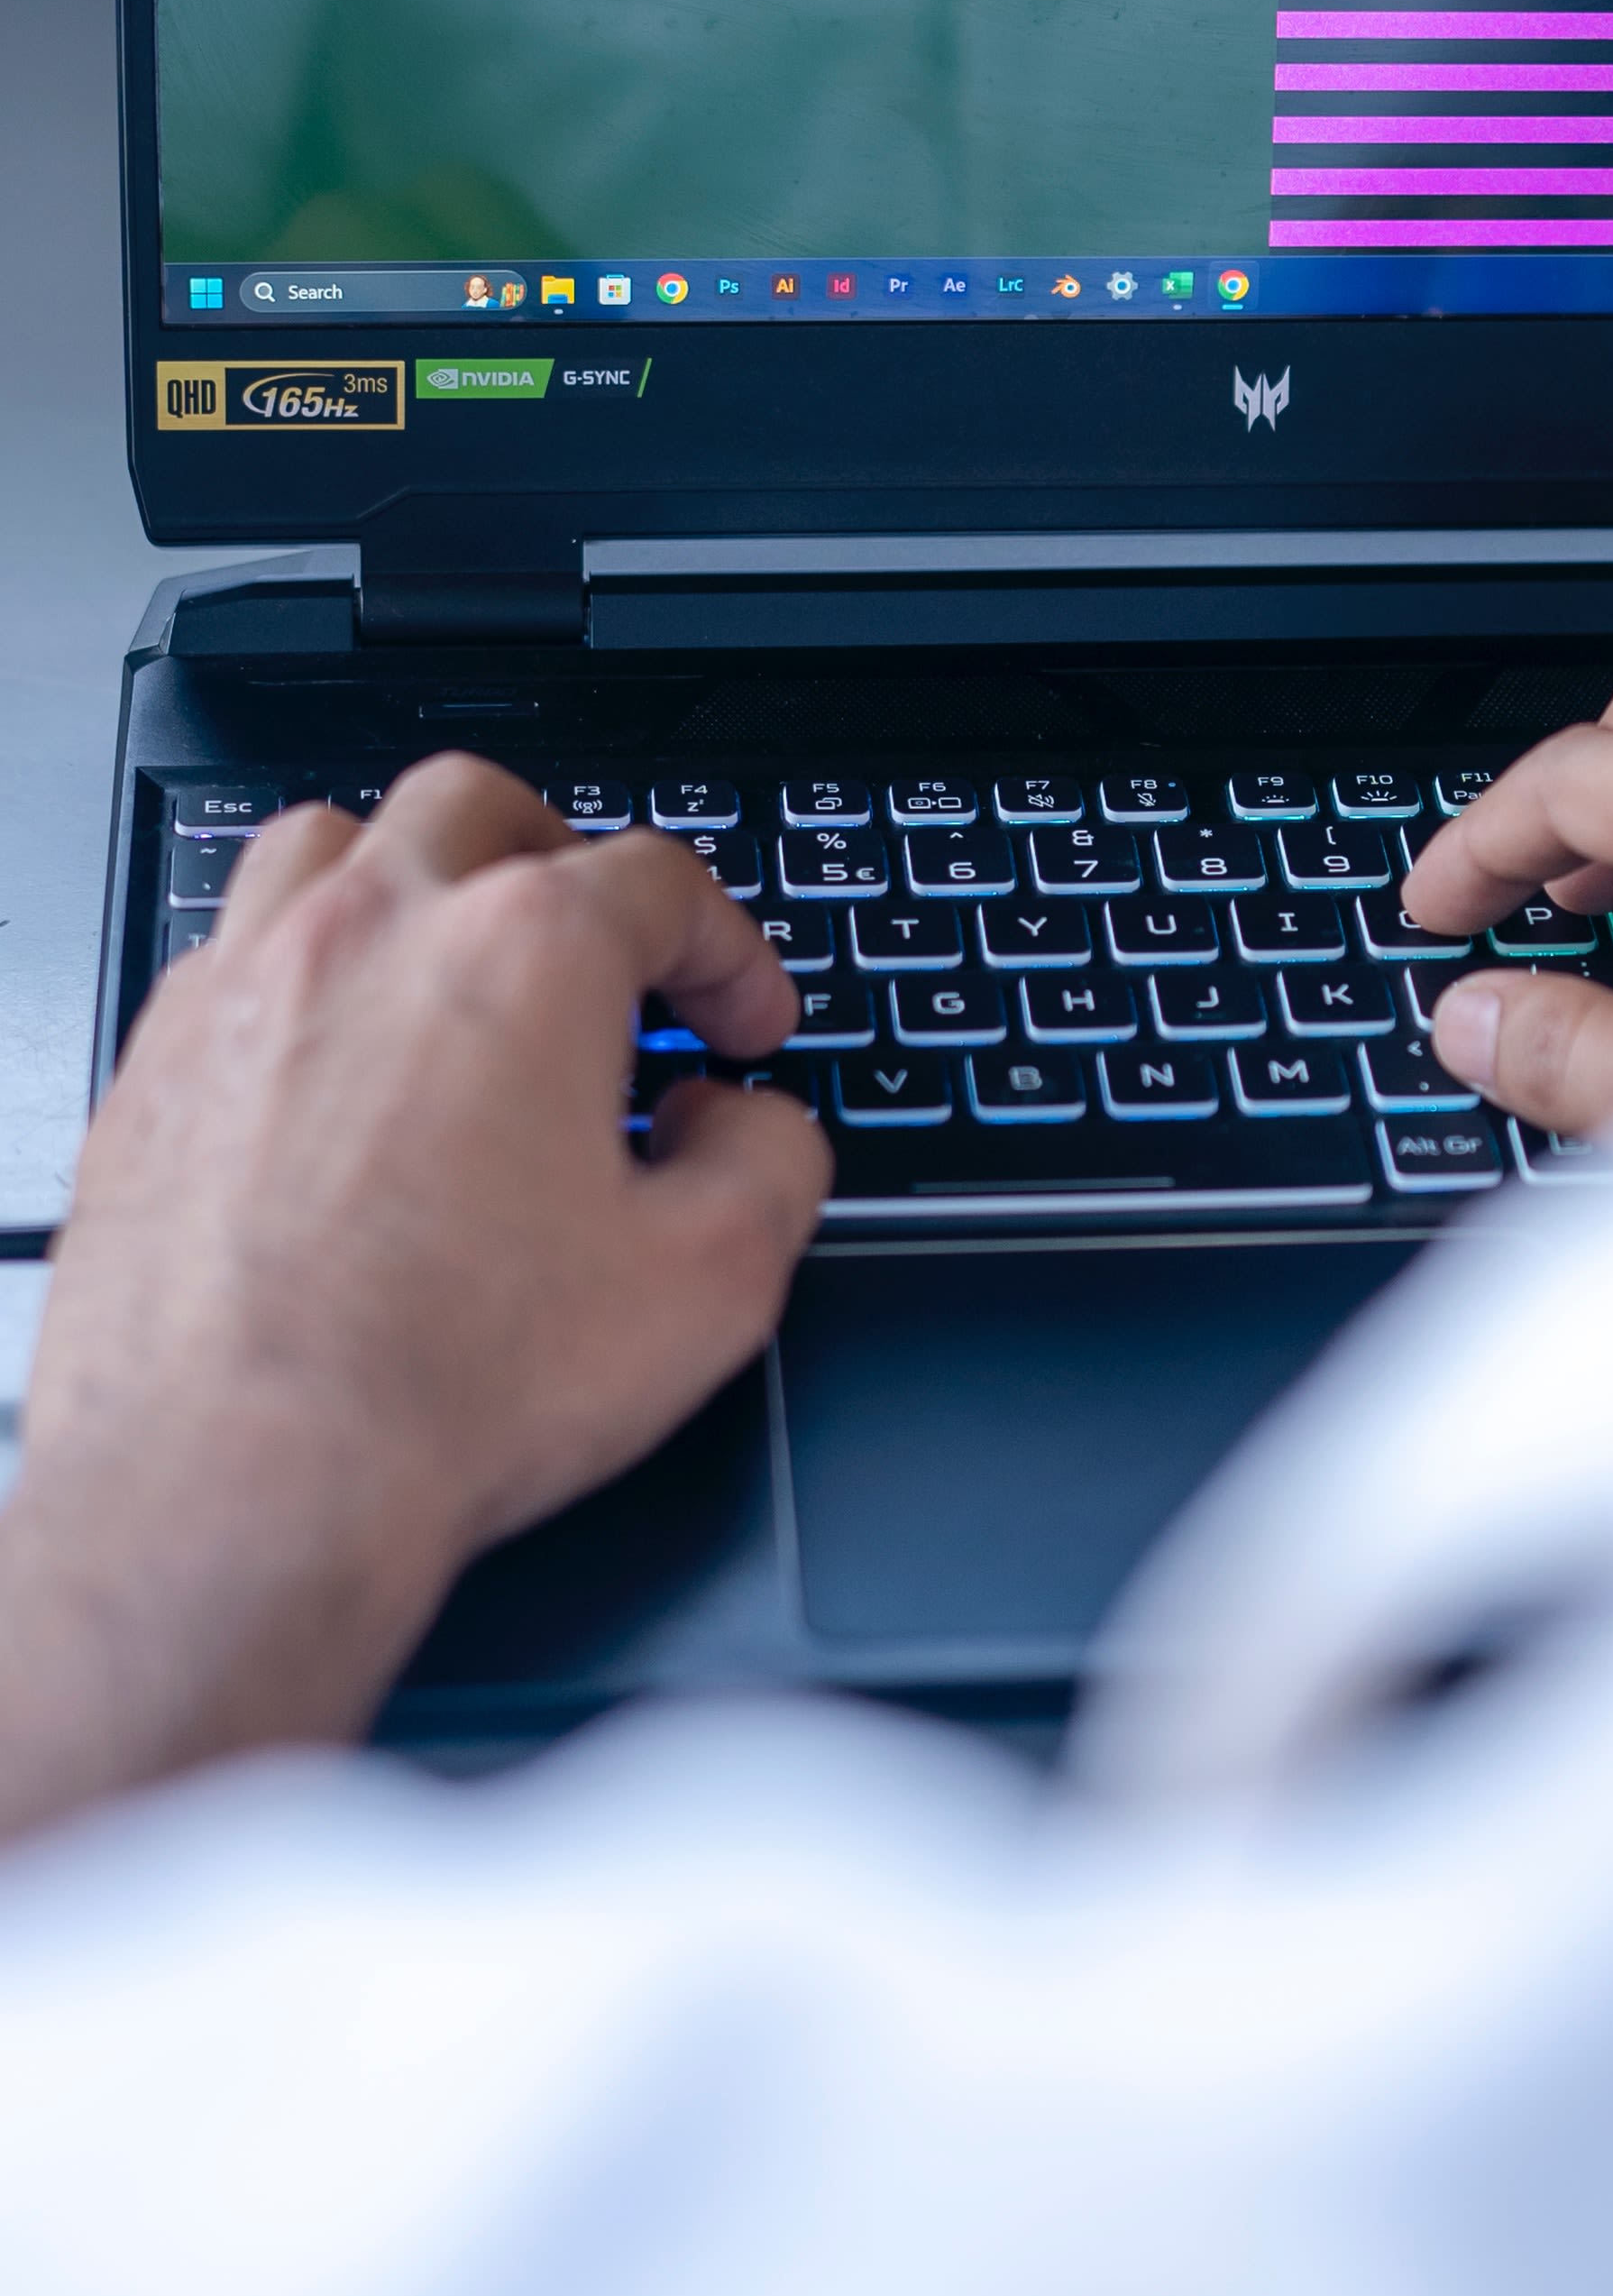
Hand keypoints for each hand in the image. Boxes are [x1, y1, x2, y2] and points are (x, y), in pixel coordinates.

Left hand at [0, 762, 827, 1838]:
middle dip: (565, 860)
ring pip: (331, 844)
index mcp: (523, 955)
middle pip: (481, 809)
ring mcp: (244, 987)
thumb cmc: (448, 1386)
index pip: (659, 884)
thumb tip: (749, 1123)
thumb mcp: (713, 1283)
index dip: (729, 952)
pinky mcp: (156, 1066)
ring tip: (454, 964)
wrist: (237, 1486)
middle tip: (607, 951)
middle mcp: (371, 933)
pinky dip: (305, 976)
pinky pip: (233, 954)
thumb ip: (773, 1163)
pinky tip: (339, 1064)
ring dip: (413, 883)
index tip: (741, 1024)